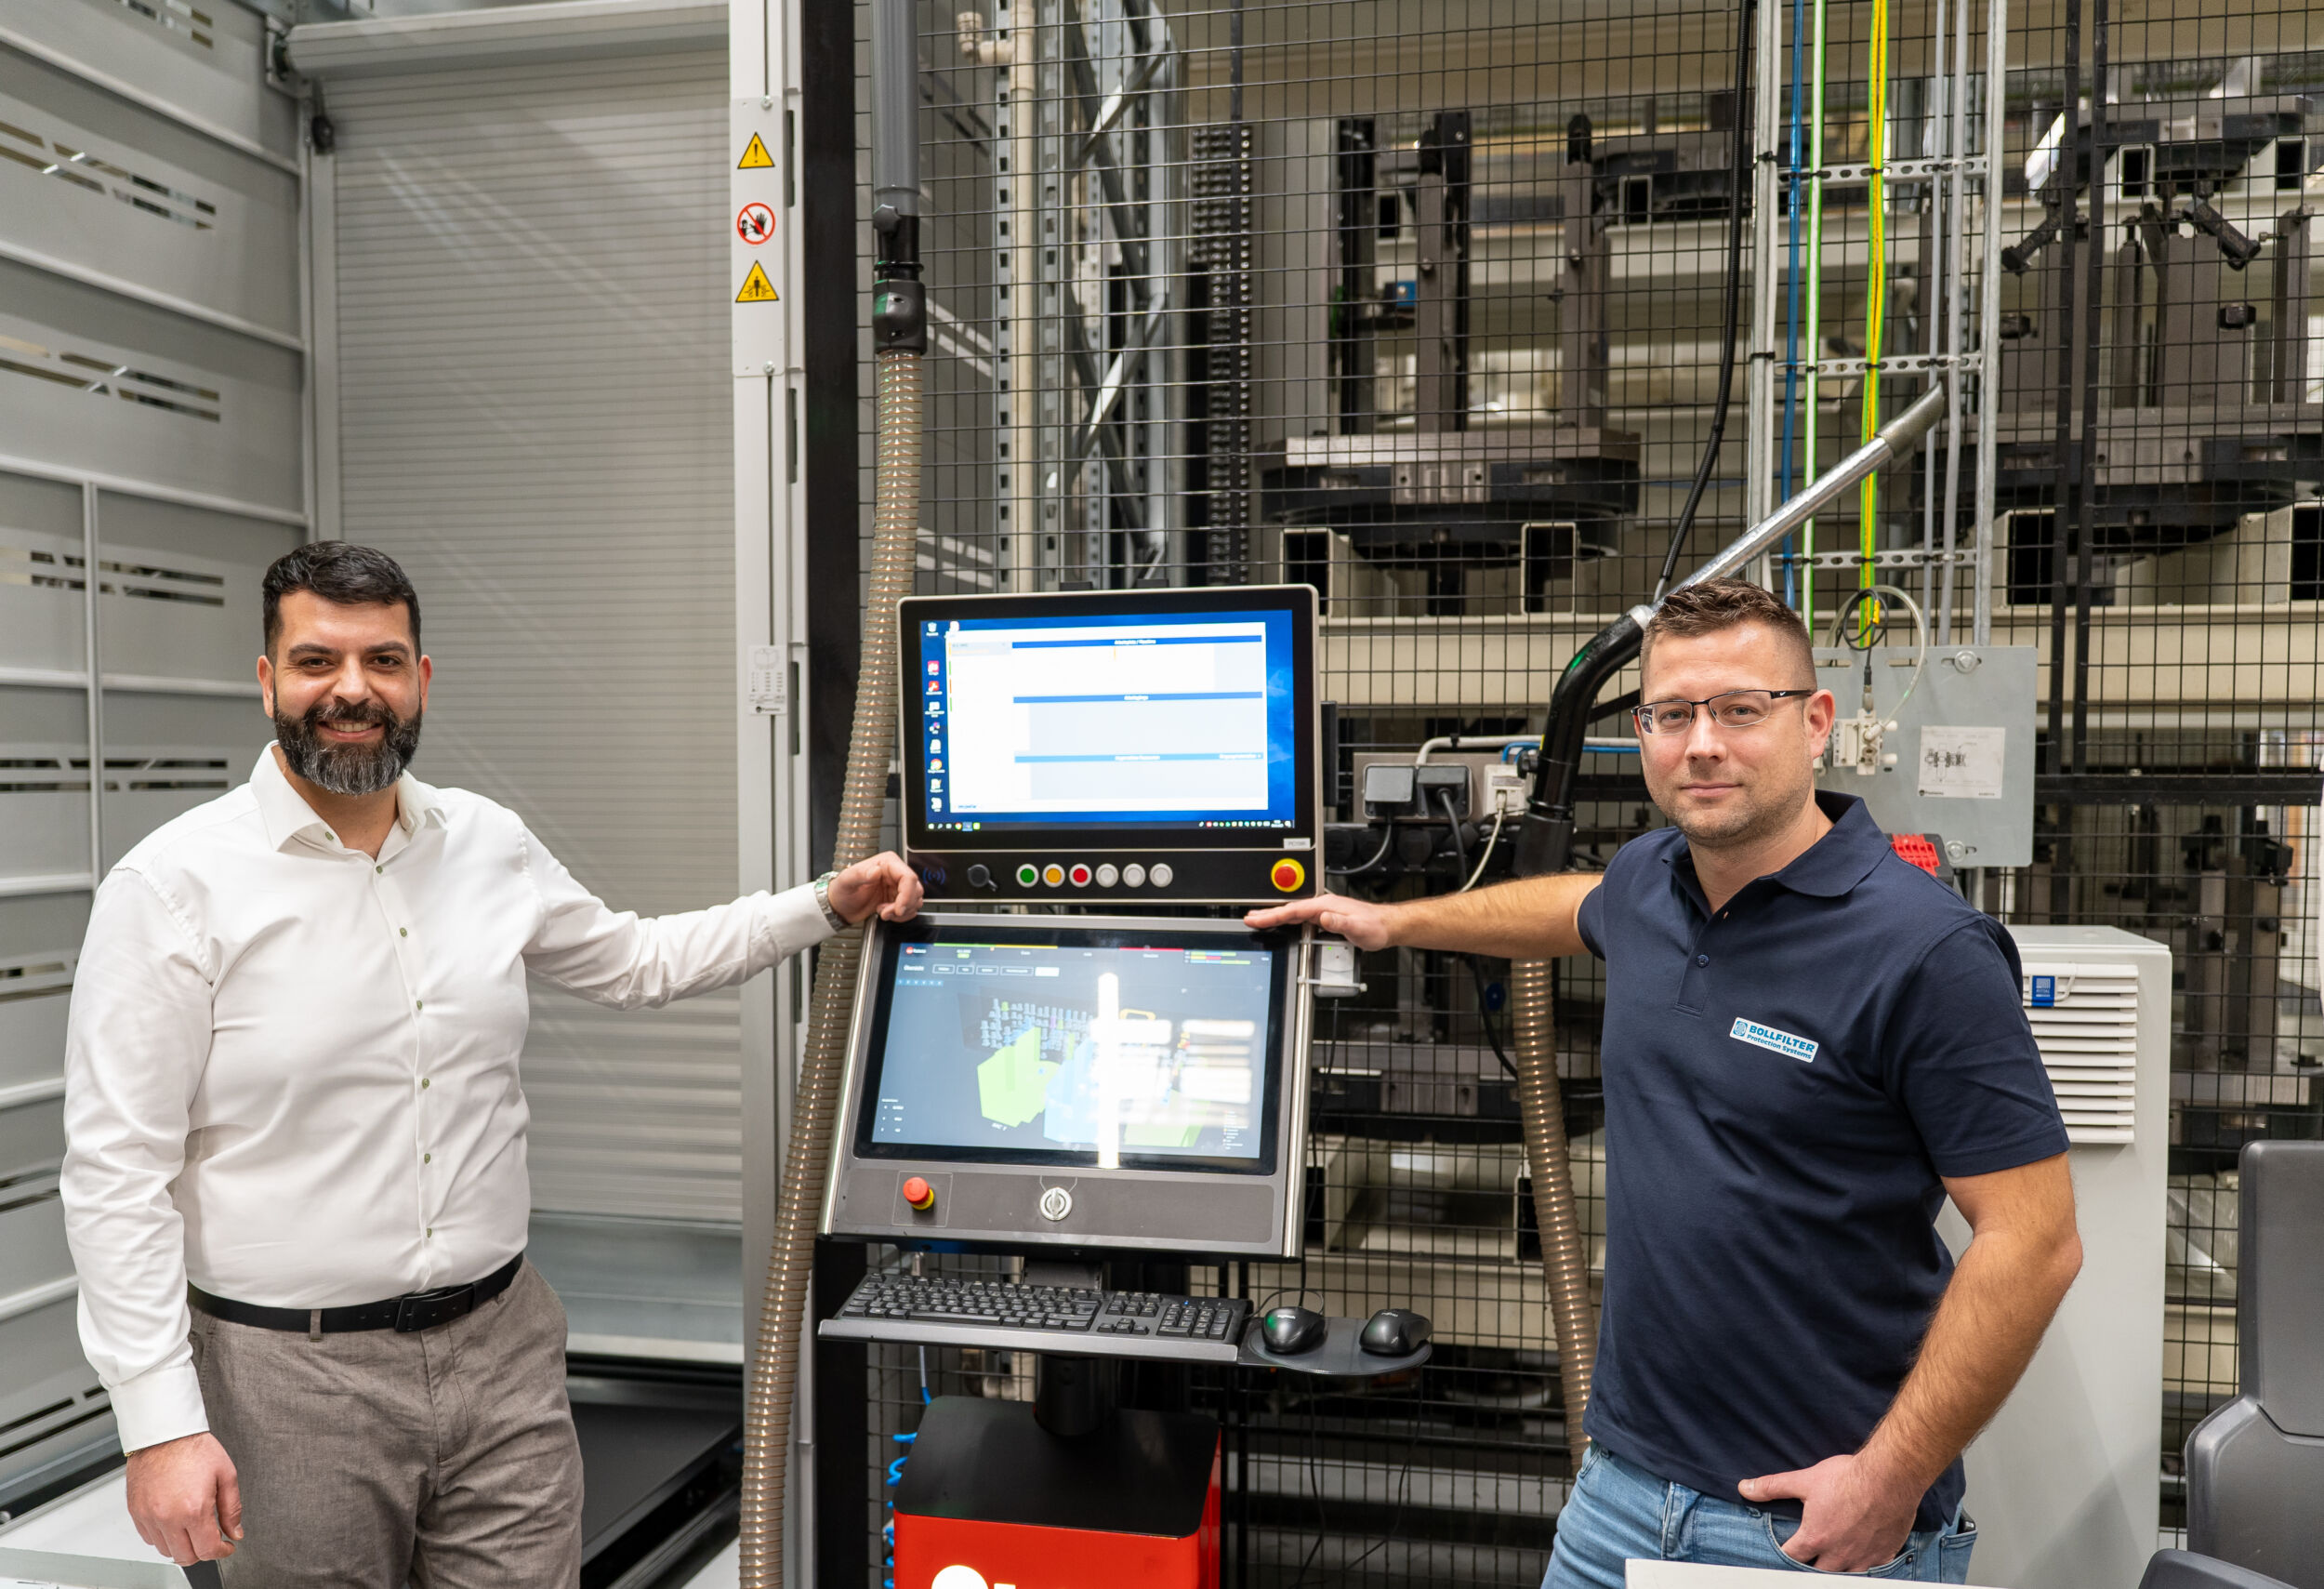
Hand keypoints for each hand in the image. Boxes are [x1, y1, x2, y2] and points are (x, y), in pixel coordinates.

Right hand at [126, 1432, 241, 1565]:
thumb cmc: (194, 1448)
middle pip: (185, 1556)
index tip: (226, 1546)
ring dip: (182, 1545)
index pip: (207, 1550)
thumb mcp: (226, 1475)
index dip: (221, 1551)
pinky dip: (163, 1536)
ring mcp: (148, 1516)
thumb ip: (232, 1509)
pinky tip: (174, 1521)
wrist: (164, 1433)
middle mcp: (168, 1517)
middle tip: (212, 1537)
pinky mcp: (136, 1512)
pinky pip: (149, 1538)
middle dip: (202, 1551)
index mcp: (193, 1509)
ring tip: (193, 1527)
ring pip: (166, 1550)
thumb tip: (235, 1532)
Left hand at [828, 852, 923, 924]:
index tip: (898, 909)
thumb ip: (860, 874)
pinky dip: (902, 916)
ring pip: (915, 900)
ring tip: (882, 912)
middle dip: (903, 906)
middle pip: (915, 890)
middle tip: (885, 913)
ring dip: (901, 912)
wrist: (840, 907)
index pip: (909, 877)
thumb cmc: (841, 891)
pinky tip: (887, 914)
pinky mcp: (898, 898)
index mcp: (887, 863)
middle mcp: (895, 873)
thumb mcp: (846, 881)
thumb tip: (876, 871)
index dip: (907, 895)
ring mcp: (897, 886)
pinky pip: (910, 908)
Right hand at [1242, 890, 1397, 950]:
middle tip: (1248, 918)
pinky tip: (1283, 925)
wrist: (1387, 926)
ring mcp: (1323, 912)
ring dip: (1275, 917)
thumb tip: (1323, 917)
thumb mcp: (1358, 927)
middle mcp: (1322, 906)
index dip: (1273, 915)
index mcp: (1325, 905)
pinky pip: (1301, 919)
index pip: (1293, 910)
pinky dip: (1287, 921)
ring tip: (1259, 920)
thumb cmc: (1375, 926)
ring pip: (1293, 913)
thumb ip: (1340, 922)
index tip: (1256, 918)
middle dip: (1267, 913)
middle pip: (1289, 909)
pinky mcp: (1326, 918)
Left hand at [1739, 1454, 1918, 1571]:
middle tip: (1805, 1560)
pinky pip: (1871, 1575)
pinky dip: (1863, 1572)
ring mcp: (1862, 1559)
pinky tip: (1860, 1565)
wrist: (1890, 1477)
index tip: (1780, 1556)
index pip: (1791, 1558)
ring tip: (1829, 1564)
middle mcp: (1837, 1555)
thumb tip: (1744, 1488)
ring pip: (1844, 1577)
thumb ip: (1773, 1487)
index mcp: (1815, 1539)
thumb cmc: (1848, 1478)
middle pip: (1816, 1573)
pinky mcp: (1884, 1556)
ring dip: (1835, 1572)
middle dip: (1809, 1568)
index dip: (1782, 1557)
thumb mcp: (1805, 1480)